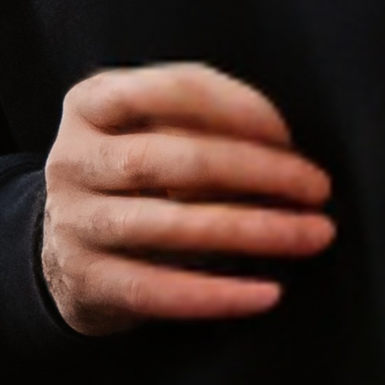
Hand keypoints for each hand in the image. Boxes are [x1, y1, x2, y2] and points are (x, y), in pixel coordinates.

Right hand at [42, 63, 334, 336]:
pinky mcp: (86, 280)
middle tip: (317, 187)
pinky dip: (219, 295)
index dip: (236, 107)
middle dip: (256, 171)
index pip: (168, 90)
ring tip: (312, 234)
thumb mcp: (148, 129)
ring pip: (169, 224)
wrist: (67, 250)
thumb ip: (199, 119)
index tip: (288, 133)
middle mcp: (72, 160)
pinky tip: (268, 294)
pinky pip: (159, 290)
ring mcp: (74, 222)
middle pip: (171, 158)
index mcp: (90, 105)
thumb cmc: (135, 177)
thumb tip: (284, 145)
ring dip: (253, 230)